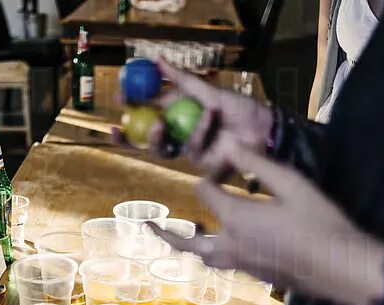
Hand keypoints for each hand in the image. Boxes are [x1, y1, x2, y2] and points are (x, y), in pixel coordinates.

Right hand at [113, 59, 274, 177]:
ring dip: (162, 134)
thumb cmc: (240, 107)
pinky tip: (210, 113)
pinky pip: (192, 149)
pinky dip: (199, 129)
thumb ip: (181, 79)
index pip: (149, 115)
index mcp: (180, 115)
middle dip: (133, 137)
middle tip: (125, 126)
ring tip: (164, 119)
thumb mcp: (208, 89)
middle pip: (150, 142)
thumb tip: (156, 60)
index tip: (119, 99)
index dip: (132, 110)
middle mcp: (182, 135)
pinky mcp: (204, 165)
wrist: (264, 125)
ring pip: (166, 149)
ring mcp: (192, 151)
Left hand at [146, 145, 383, 304]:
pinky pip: (225, 265)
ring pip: (205, 257)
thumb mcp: (293, 184)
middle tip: (147, 226)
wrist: (343, 269)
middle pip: (188, 241)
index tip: (224, 164)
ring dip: (189, 246)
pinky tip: (222, 246)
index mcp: (237, 218)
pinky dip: (214, 254)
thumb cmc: (322, 223)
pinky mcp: (257, 277)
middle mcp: (232, 245)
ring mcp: (243, 266)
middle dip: (166, 233)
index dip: (210, 173)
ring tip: (181, 238)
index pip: (204, 191)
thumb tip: (228, 143)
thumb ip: (258, 165)